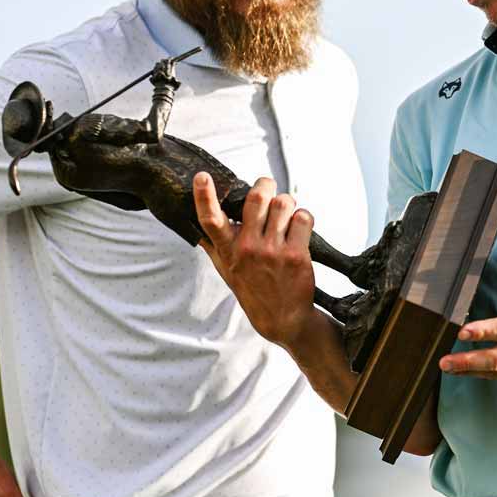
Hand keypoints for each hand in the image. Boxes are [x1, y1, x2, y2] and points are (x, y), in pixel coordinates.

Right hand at [194, 173, 314, 347]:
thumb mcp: (226, 270)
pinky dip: (303, 218)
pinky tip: (299, 228)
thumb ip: (213, 245)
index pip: (210, 220)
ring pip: (283, 204)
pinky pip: (303, 218)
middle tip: (267, 188)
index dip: (204, 196)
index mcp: (229, 250)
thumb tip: (193, 222)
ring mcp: (273, 251)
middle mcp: (249, 249)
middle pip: (256, 199)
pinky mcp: (297, 255)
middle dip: (265, 186)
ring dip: (287, 203)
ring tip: (286, 213)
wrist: (283, 319)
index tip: (202, 177)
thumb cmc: (253, 291)